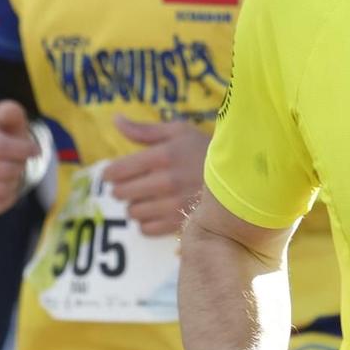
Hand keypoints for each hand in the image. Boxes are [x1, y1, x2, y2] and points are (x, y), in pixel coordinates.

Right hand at [0, 100, 39, 216]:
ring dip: (13, 184)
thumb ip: (11, 112)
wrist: (0, 158)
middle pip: (1, 171)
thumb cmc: (8, 136)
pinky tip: (3, 189)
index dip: (23, 150)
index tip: (34, 150)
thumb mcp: (14, 121)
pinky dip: (5, 200)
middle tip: (20, 164)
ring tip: (11, 176)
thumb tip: (4, 112)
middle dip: (19, 168)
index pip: (0, 146)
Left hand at [105, 116, 207, 236]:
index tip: (113, 173)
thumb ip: (144, 130)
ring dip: (135, 206)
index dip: (109, 173)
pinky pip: (146, 229)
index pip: (117, 171)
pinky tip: (156, 212)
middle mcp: (165, 182)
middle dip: (123, 188)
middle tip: (134, 184)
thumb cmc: (204, 150)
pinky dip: (146, 222)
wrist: (240, 177)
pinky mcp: (180, 224)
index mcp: (162, 156)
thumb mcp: (178, 132)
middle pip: (121, 193)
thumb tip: (115, 120)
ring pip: (132, 212)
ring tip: (147, 198)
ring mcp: (173, 206)